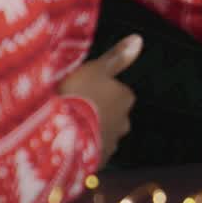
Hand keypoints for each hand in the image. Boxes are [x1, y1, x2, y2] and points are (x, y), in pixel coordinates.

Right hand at [59, 34, 141, 163]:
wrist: (63, 135)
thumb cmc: (79, 95)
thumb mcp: (96, 68)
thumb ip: (117, 56)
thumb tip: (138, 39)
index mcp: (125, 97)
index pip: (118, 92)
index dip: (98, 91)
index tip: (81, 91)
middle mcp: (124, 122)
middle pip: (112, 114)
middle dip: (97, 113)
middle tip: (73, 109)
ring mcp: (111, 144)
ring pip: (102, 134)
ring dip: (89, 131)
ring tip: (66, 127)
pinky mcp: (97, 162)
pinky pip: (91, 152)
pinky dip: (82, 148)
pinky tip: (66, 143)